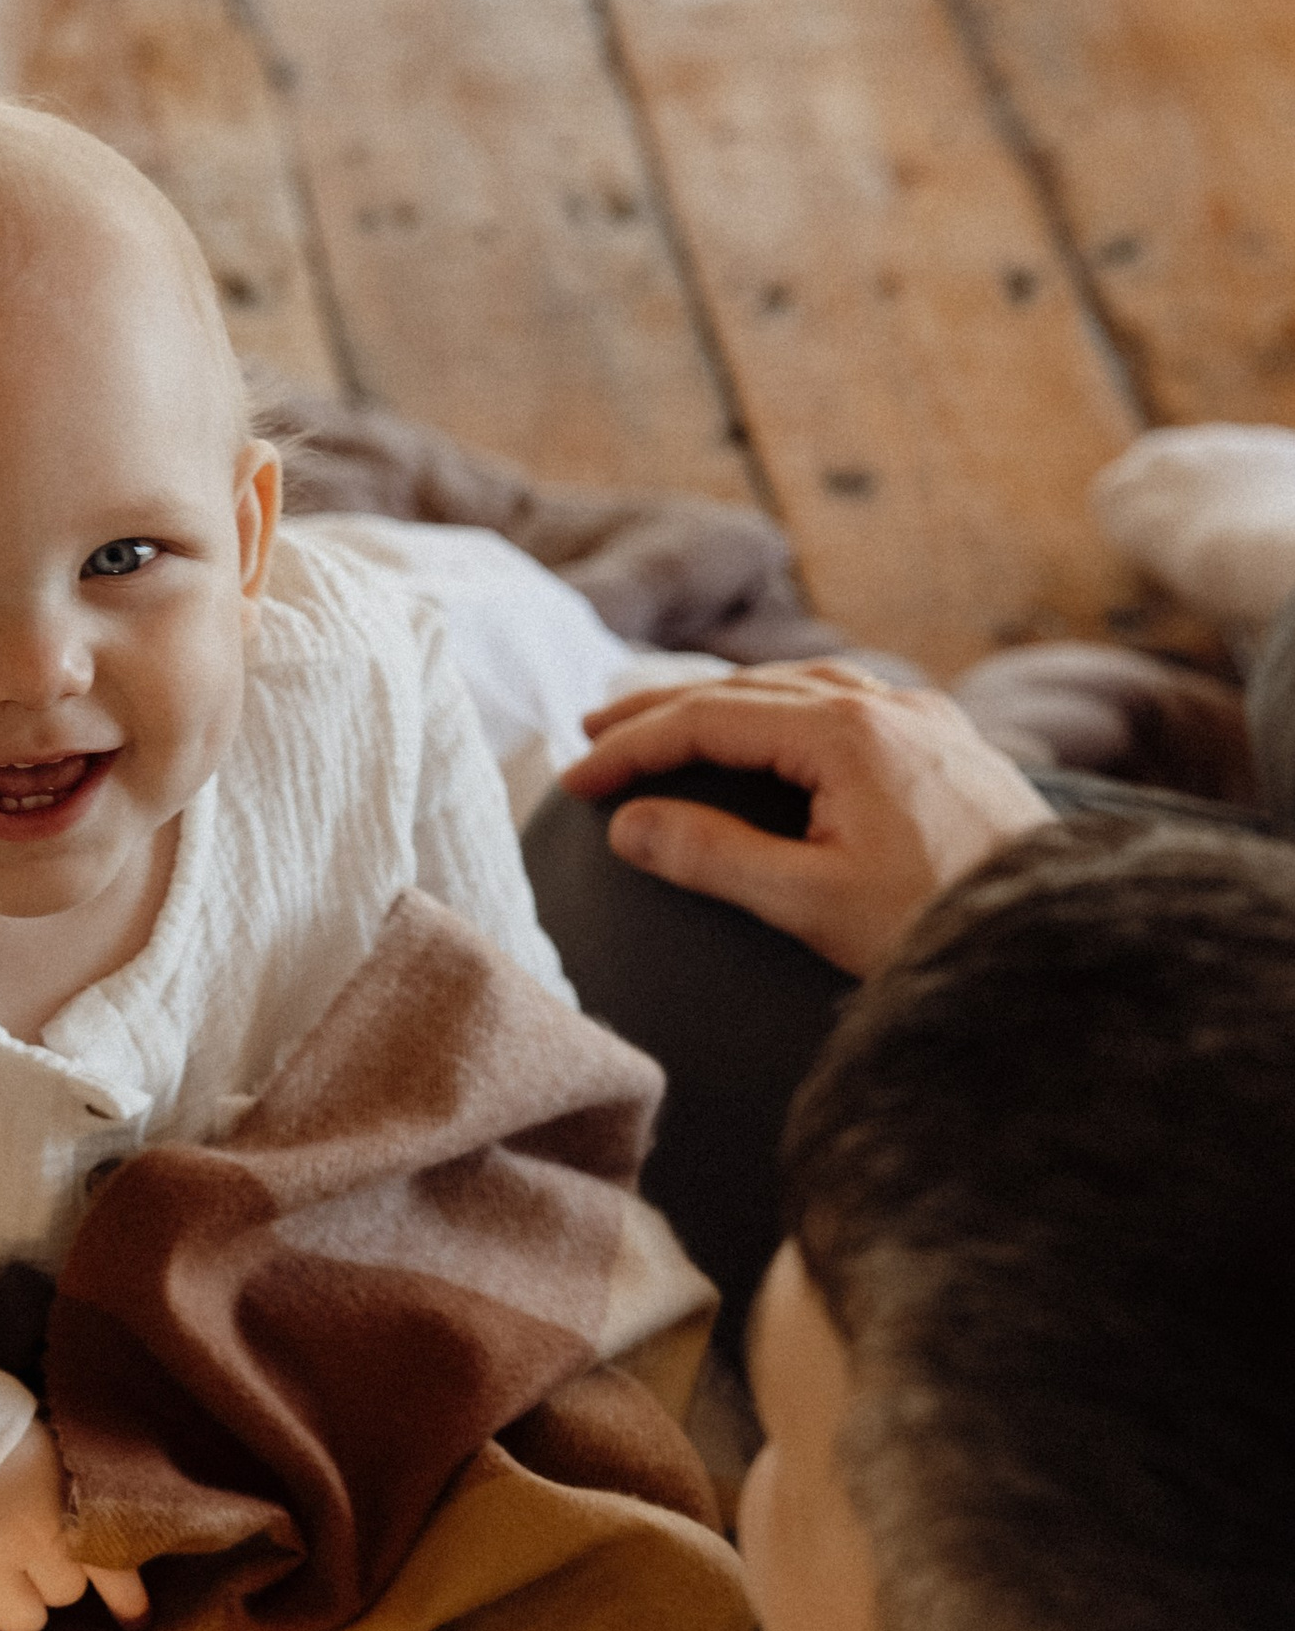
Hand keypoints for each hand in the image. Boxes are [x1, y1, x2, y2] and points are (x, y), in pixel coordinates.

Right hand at [0, 1417, 148, 1630]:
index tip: (137, 1624)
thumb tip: (79, 1489)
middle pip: (65, 1593)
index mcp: (62, 1501)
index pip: (114, 1565)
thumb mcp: (32, 1432)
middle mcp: (32, 1544)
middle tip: (26, 1554)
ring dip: (15, 1605)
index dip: (127, 1600)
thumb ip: (57, 1471)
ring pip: (24, 1622)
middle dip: (51, 1577)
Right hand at [560, 665, 1050, 977]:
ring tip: (672, 726)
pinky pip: (850, 704)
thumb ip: (713, 857)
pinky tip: (776, 736)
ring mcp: (926, 721)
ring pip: (803, 687)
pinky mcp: (951, 746)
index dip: (632, 746)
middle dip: (666, 710)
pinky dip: (787, 711)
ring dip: (727, 703)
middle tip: (594, 732)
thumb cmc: (936, 924)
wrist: (1056, 943)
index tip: (575, 779)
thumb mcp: (808, 901)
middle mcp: (888, 705)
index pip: (709, 720)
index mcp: (846, 731)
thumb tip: (631, 824)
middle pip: (751, 689)